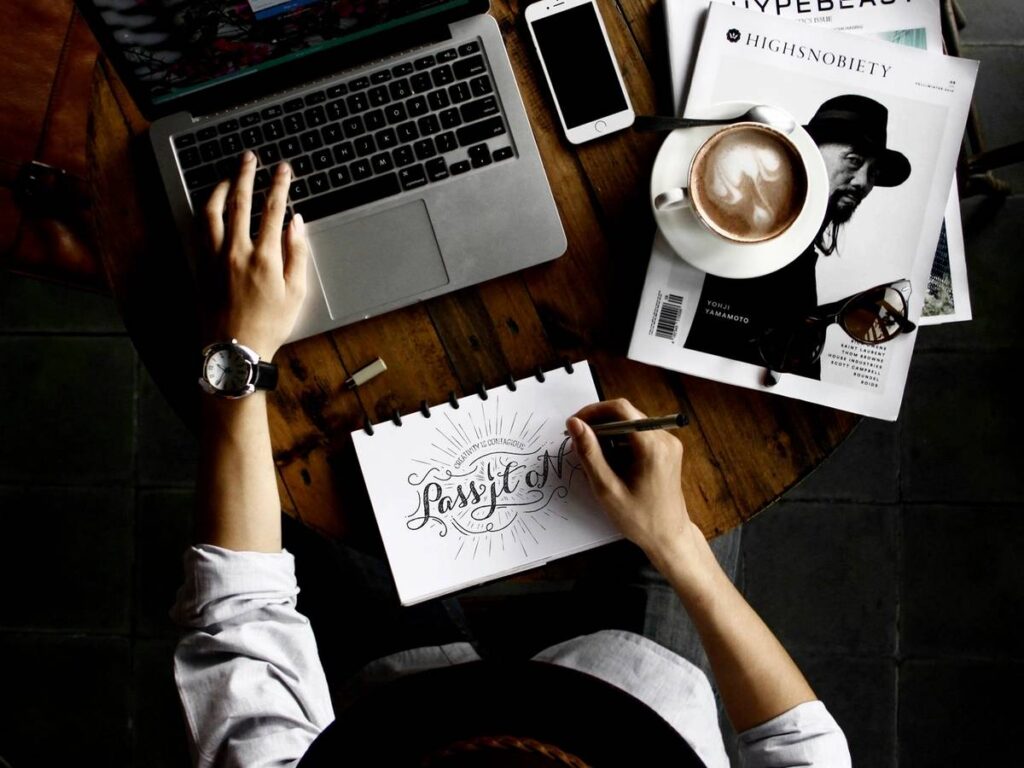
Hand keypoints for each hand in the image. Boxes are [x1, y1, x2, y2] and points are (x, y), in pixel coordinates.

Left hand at [200, 152, 308, 360]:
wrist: (234, 350)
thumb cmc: (269, 325)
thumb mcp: (296, 293)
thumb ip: (297, 253)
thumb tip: (296, 223)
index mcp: (265, 257)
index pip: (273, 209)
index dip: (279, 184)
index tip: (283, 168)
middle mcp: (236, 251)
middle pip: (240, 202)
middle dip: (246, 174)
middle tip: (250, 158)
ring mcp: (214, 257)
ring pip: (213, 211)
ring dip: (221, 188)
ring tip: (228, 176)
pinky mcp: (200, 266)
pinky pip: (200, 230)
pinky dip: (206, 212)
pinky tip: (211, 206)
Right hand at [567, 399, 699, 572]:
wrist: (669, 537)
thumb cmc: (639, 519)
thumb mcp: (607, 489)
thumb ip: (589, 454)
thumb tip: (574, 424)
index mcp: (652, 447)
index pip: (620, 409)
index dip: (593, 411)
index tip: (575, 425)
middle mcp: (665, 439)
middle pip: (626, 414)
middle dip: (599, 424)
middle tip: (580, 443)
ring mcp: (668, 443)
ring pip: (631, 423)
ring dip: (609, 434)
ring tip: (596, 460)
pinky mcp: (667, 450)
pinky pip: (639, 434)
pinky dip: (621, 442)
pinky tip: (612, 464)